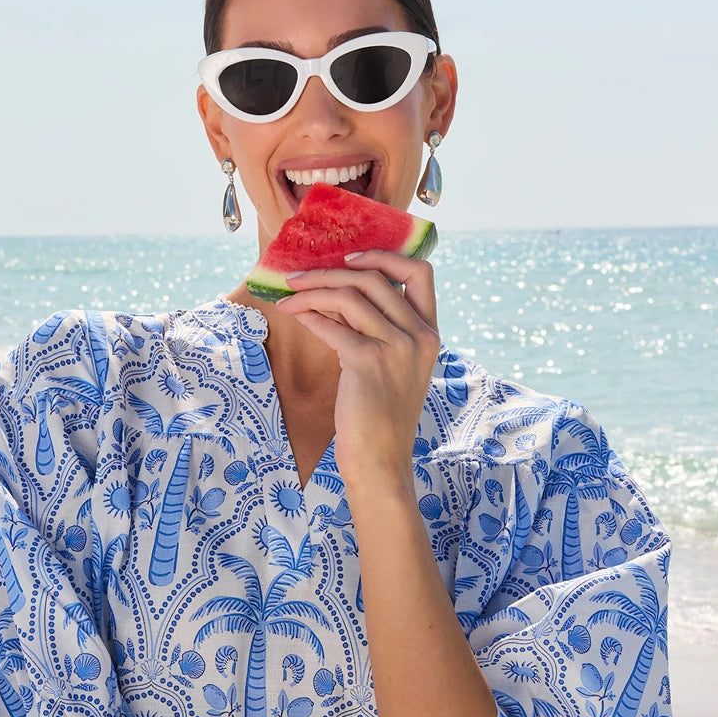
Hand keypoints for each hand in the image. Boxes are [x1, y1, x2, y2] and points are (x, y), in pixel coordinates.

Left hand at [274, 250, 439, 490]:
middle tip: (297, 276)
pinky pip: (332, 324)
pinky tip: (293, 315)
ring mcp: (397, 348)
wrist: (380, 461)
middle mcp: (420, 336)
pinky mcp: (368, 361)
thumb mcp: (393, 368)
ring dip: (311, 290)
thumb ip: (381, 331)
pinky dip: (308, 315)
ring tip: (287, 296)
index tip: (351, 257)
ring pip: (350, 295)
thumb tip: (339, 294)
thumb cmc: (379, 418)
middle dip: (329, 271)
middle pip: (375, 277)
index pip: (420, 272)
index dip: (384, 255)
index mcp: (430, 333)